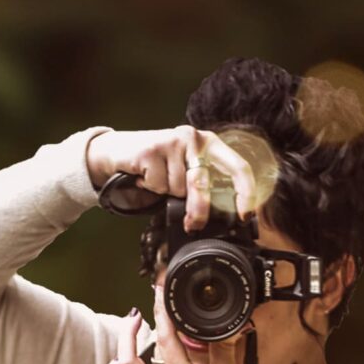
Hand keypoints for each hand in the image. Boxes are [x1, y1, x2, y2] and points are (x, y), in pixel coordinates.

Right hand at [85, 125, 259, 232]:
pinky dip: (150, 187)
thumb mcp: (185, 165)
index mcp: (210, 143)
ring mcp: (172, 142)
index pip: (238, 166)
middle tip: (194, 225)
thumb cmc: (158, 162)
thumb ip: (202, 180)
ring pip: (176, 188)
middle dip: (198, 210)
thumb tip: (221, 213)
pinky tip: (144, 176)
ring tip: (157, 181)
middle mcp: (194, 138)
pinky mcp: (151, 150)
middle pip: (202, 183)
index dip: (245, 193)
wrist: (117, 149)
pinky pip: (157, 185)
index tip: (244, 215)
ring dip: (165, 193)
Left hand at [103, 291, 244, 363]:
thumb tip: (232, 322)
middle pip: (146, 348)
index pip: (166, 340)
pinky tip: (120, 359)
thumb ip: (226, 348)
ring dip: (131, 340)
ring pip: (127, 362)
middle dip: (152, 323)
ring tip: (136, 321)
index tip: (160, 291)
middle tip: (158, 302)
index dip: (161, 312)